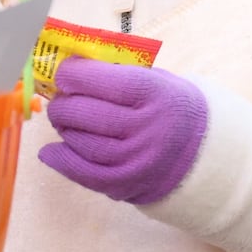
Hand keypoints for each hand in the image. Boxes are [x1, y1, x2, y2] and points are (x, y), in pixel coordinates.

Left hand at [39, 58, 207, 204]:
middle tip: (60, 99)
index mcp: (156, 93)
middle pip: (87, 113)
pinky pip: (84, 173)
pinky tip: (50, 151)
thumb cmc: (168, 107)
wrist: (201, 153)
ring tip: (63, 120)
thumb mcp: (157, 80)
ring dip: (64, 128)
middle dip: (63, 103)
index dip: (75, 75)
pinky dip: (61, 160)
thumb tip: (70, 68)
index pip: (104, 81)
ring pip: (82, 141)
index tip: (65, 72)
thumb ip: (118, 73)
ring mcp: (136, 158)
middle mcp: (148, 127)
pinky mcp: (126, 183)